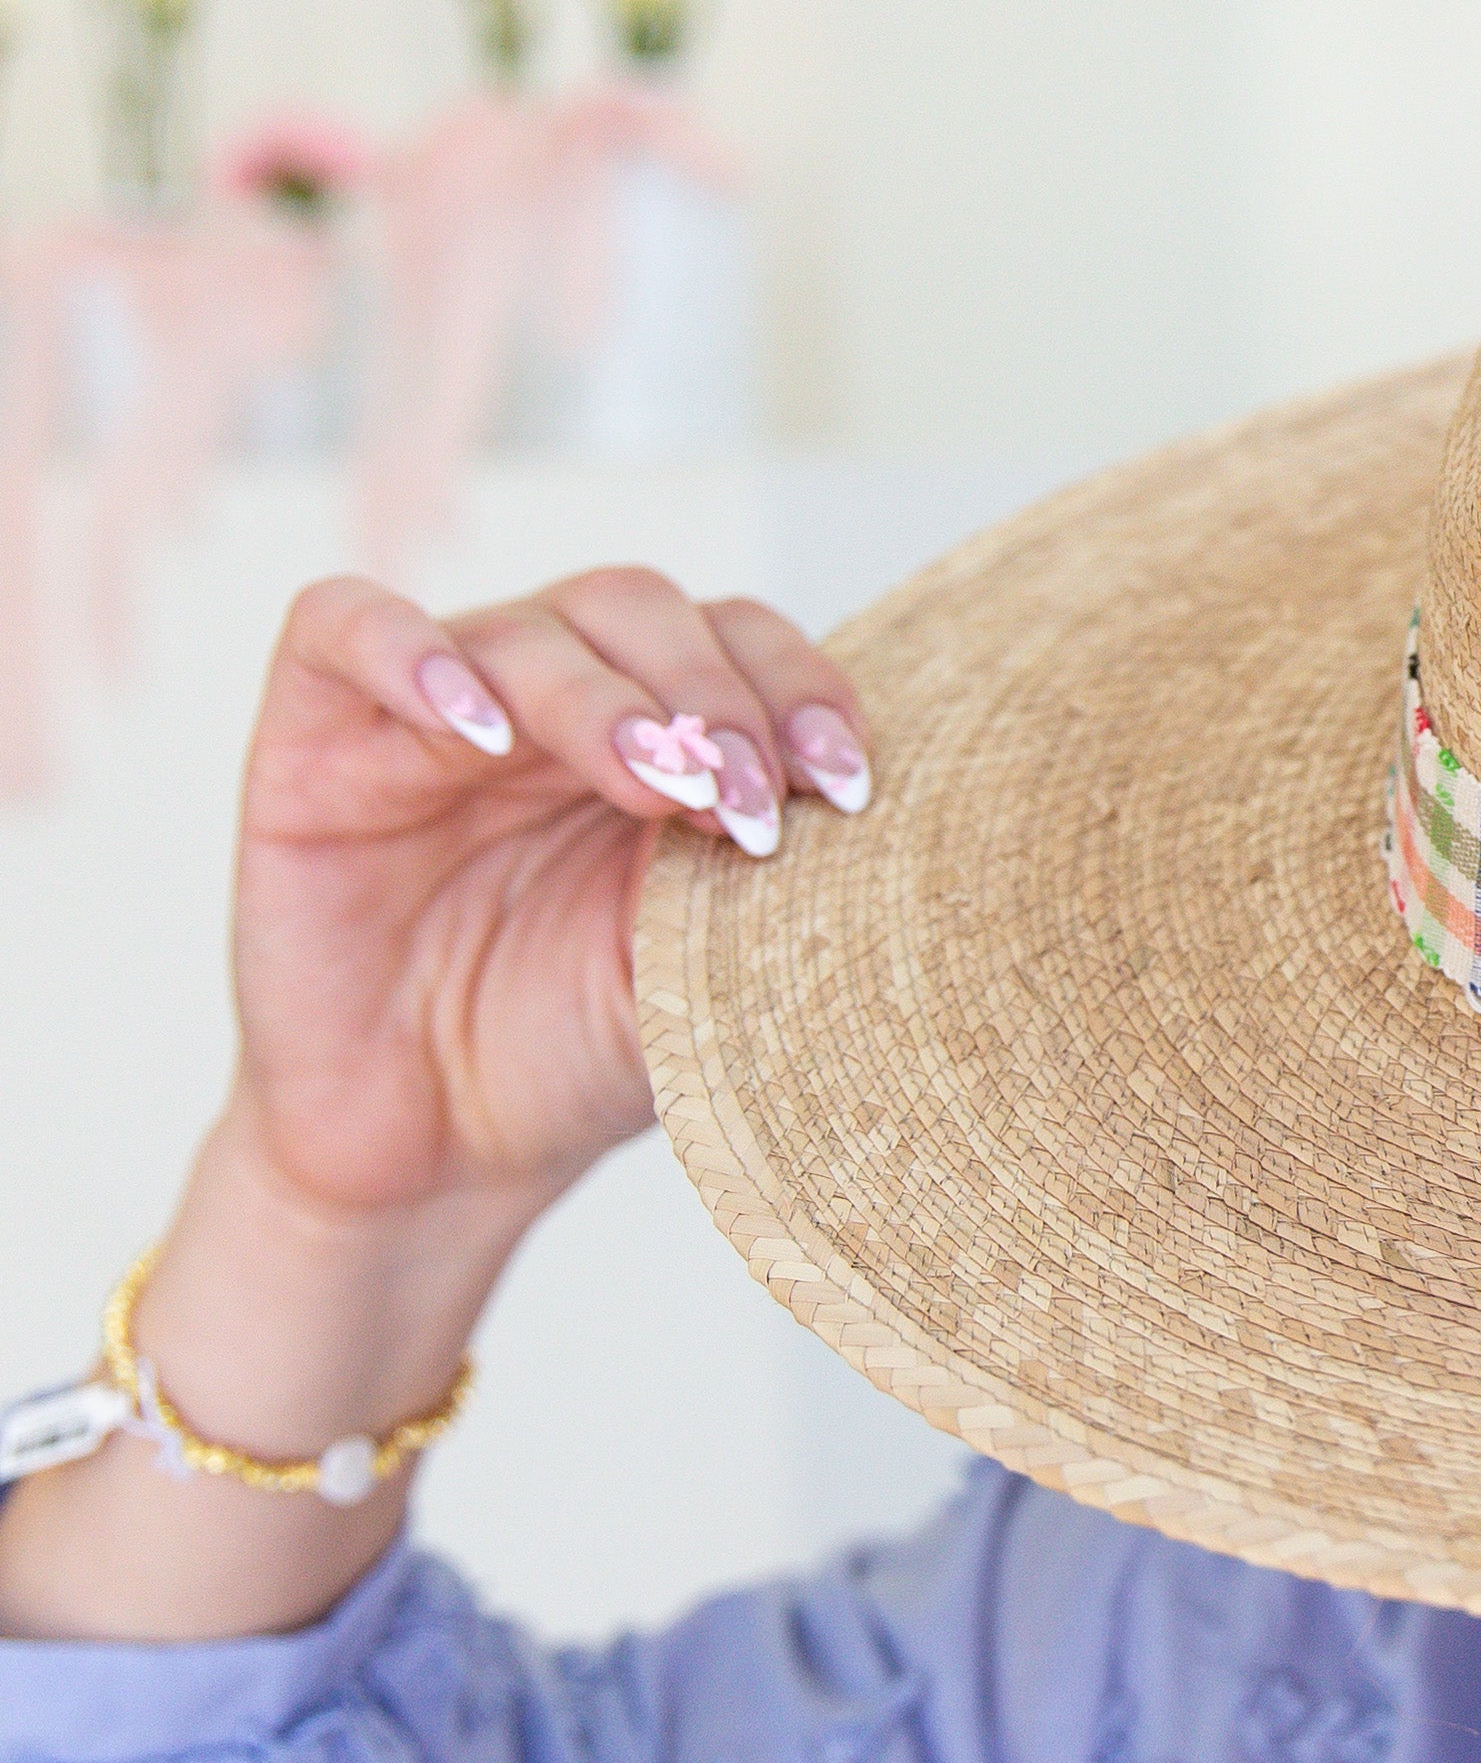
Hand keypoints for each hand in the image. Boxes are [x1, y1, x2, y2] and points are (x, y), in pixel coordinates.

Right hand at [228, 565, 867, 1226]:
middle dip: (710, 697)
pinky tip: (478, 728)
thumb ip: (766, 883)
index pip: (739, 640)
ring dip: (604, 697)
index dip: (798, 689)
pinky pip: (344, 629)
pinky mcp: (314, 737)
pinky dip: (409, 654)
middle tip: (741, 805)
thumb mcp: (700, 970)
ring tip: (656, 785)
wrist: (433, 1153)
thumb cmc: (575, 1053)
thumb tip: (884, 828)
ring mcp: (432, 712)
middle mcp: (551, 701)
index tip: (846, 787)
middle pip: (638, 609)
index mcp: (657, 733)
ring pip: (525, 629)